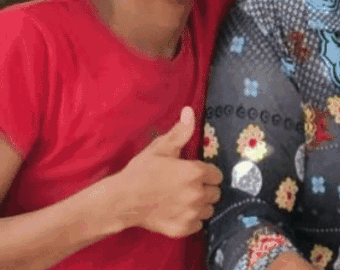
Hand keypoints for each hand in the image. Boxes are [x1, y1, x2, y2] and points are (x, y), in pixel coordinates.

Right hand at [108, 107, 222, 237]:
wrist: (121, 201)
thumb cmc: (141, 172)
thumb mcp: (160, 149)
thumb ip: (180, 132)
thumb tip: (189, 111)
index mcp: (195, 173)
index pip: (217, 175)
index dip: (207, 174)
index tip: (195, 174)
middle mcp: (197, 194)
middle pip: (215, 193)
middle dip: (205, 189)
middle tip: (187, 187)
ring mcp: (191, 213)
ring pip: (208, 210)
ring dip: (200, 205)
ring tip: (184, 200)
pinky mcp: (183, 228)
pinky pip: (198, 224)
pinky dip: (191, 220)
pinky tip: (178, 213)